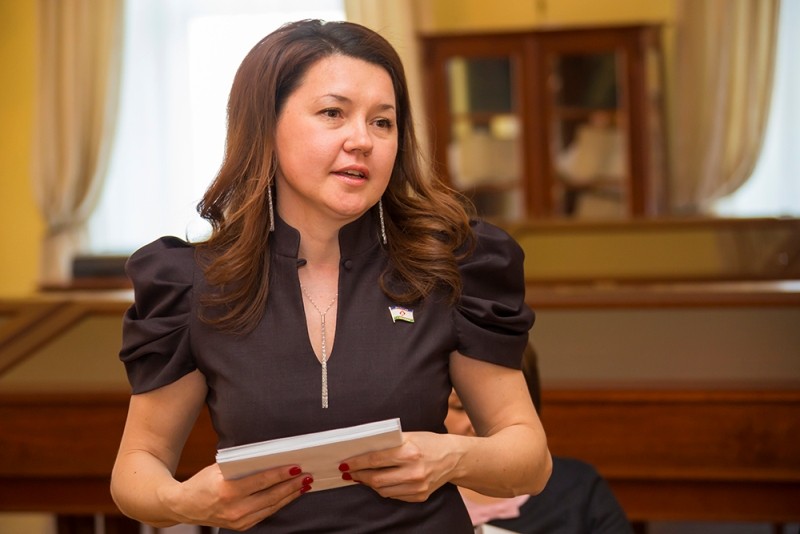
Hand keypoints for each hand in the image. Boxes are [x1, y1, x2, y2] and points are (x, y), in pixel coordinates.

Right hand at [159, 463, 311, 530]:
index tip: (297, 466)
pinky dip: (279, 504)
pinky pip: (266, 513)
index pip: (261, 481)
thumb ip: (242, 466)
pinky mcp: (241, 526)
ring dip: (290, 495)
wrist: (184, 506)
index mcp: (227, 490)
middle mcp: (234, 508)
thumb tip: (270, 457)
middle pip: (271, 496)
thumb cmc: (202, 482)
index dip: (281, 474)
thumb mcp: (219, 469)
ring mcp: (238, 520)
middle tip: (308, 475)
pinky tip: (289, 495)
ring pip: (272, 506)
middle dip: (292, 485)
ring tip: (304, 484)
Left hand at [339, 432, 458, 502]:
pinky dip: (384, 489)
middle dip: (359, 476)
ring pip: (383, 490)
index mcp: (409, 452)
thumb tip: (362, 450)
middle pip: (376, 479)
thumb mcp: (410, 436)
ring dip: (369, 484)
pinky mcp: (420, 496)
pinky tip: (379, 482)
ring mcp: (418, 486)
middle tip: (348, 473)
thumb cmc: (429, 442)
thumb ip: (388, 443)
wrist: (454, 458)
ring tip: (361, 477)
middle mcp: (414, 471)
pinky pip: (395, 496)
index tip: (345, 464)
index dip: (357, 463)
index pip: (375, 460)